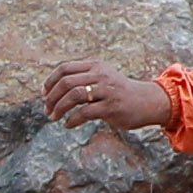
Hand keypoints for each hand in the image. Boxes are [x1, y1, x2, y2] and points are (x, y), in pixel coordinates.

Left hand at [39, 60, 180, 136]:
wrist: (147, 101)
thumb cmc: (120, 93)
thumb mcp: (102, 79)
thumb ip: (83, 80)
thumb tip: (54, 90)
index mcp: (96, 67)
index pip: (65, 68)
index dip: (51, 81)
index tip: (44, 94)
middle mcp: (100, 76)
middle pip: (66, 82)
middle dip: (52, 97)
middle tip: (47, 110)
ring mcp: (106, 91)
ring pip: (73, 96)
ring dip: (59, 108)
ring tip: (54, 117)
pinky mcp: (111, 107)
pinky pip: (84, 113)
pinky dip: (72, 120)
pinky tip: (68, 125)